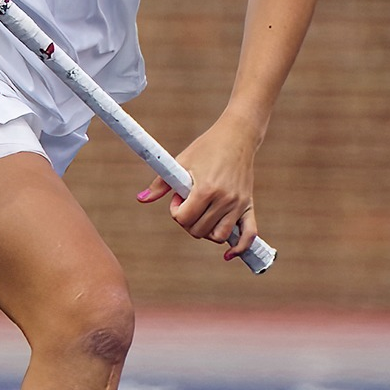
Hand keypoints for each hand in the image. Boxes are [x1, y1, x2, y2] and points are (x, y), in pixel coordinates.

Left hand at [135, 116, 260, 261]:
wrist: (237, 136)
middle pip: (199, 230)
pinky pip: (249, 235)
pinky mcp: (249, 205)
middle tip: (189, 203)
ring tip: (202, 216)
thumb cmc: (206, 147)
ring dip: (206, 232)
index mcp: (206, 189)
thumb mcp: (181, 162)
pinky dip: (239, 247)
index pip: (184, 218)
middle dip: (188, 221)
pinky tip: (228, 253)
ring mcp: (238, 204)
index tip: (179, 198)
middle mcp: (224, 199)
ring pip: (219, 236)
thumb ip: (161, 184)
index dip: (176, 211)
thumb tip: (140, 200)